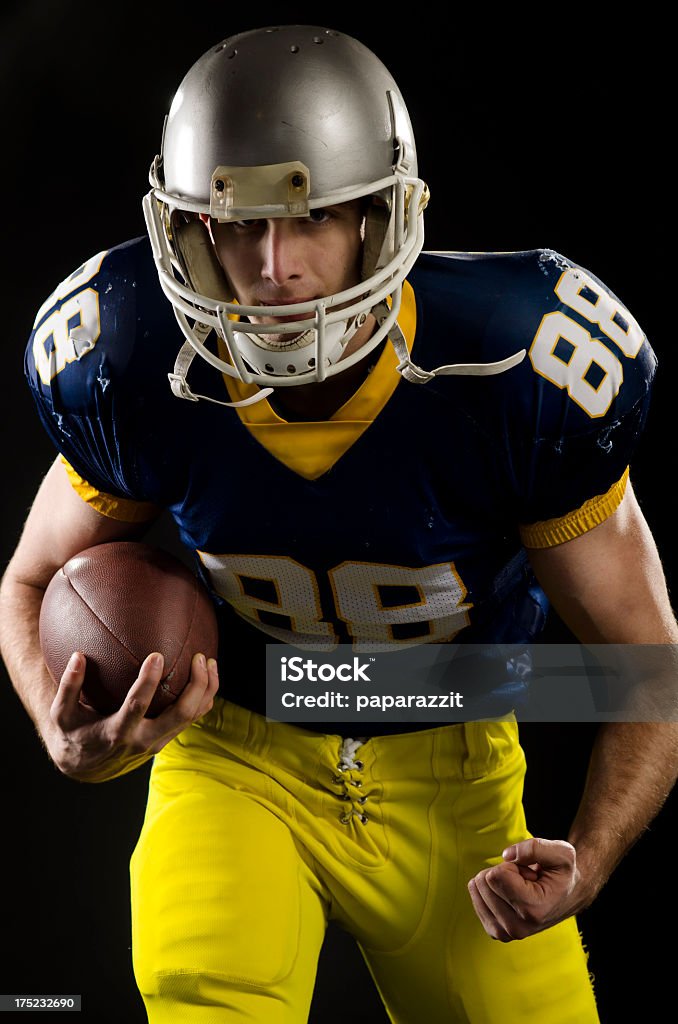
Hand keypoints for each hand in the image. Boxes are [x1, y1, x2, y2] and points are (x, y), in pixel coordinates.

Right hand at [45, 649, 218, 782]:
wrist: (86, 766)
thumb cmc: (73, 733)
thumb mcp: (62, 713)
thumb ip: (69, 686)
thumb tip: (78, 656)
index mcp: (117, 733)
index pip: (137, 706)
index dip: (148, 682)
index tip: (157, 655)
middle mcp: (143, 740)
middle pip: (180, 715)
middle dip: (196, 686)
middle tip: (200, 657)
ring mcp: (158, 741)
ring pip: (192, 717)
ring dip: (206, 689)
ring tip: (210, 661)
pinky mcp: (166, 739)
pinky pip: (192, 718)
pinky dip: (203, 698)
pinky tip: (206, 675)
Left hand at [467, 837, 584, 940]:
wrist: (568, 895)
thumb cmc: (563, 873)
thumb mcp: (561, 852)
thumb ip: (535, 848)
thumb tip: (505, 855)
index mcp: (533, 911)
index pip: (495, 876)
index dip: (513, 865)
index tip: (531, 874)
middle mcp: (516, 927)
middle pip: (483, 882)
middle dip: (503, 872)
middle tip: (526, 880)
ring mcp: (504, 932)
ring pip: (477, 889)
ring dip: (498, 882)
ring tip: (521, 888)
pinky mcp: (495, 931)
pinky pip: (476, 897)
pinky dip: (492, 891)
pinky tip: (512, 896)